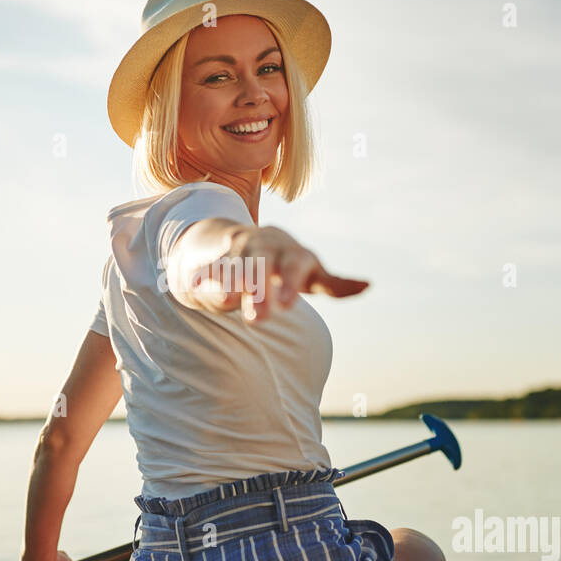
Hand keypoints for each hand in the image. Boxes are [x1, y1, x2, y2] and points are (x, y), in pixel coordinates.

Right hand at [211, 226, 369, 323]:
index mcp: (293, 254)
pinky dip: (203, 275)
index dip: (290, 284)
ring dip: (232, 281)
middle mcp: (268, 248)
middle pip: (264, 265)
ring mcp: (242, 251)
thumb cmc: (290, 266)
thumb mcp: (313, 275)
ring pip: (237, 264)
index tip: (286, 308)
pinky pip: (211, 266)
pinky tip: (192, 284)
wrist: (250, 240)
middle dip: (260, 290)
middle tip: (258, 320)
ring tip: (226, 301)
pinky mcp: (220, 259)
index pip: (295, 265)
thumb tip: (368, 285)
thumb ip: (336, 284)